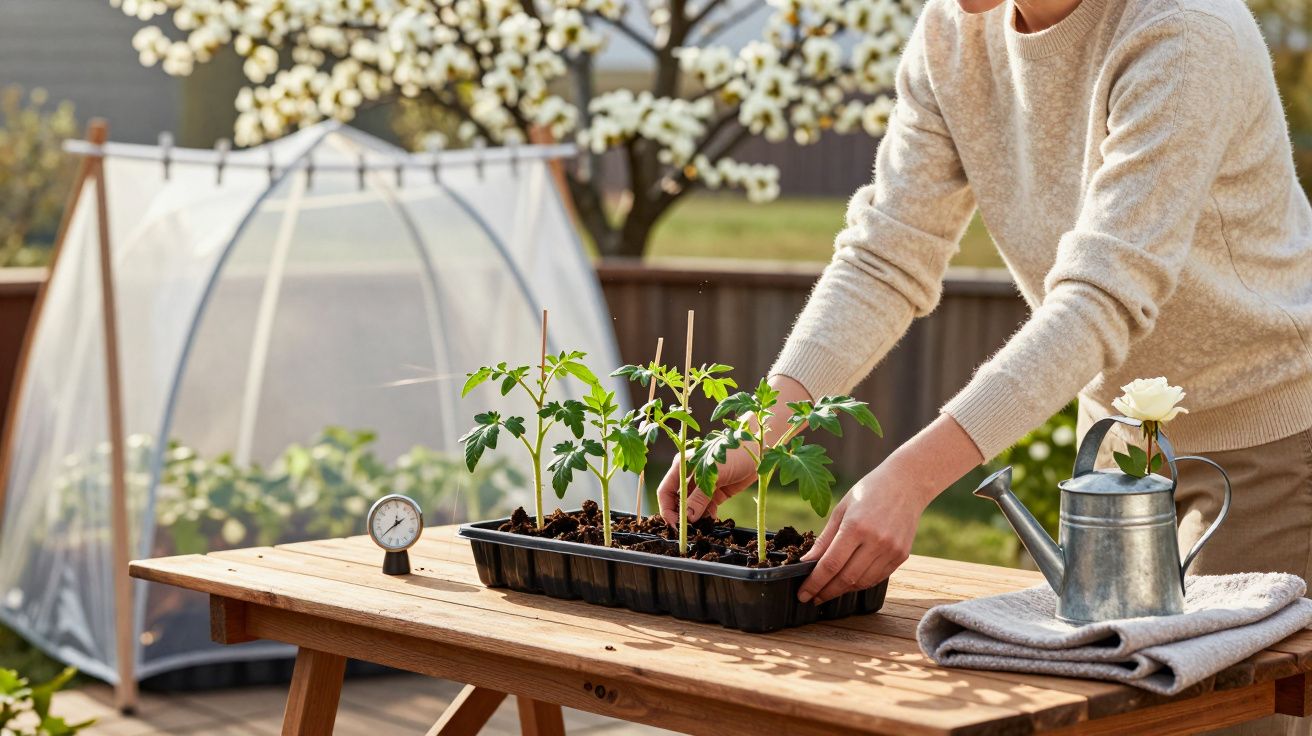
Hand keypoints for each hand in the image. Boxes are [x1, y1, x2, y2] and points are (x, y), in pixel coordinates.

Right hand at [656, 375, 811, 525]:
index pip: (665, 492)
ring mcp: (703, 486)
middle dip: (681, 517)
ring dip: (696, 520)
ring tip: (701, 530)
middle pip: (678, 502)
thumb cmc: (733, 453)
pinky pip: (707, 509)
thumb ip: (699, 497)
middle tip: (687, 533)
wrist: (758, 449)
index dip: (667, 510)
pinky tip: (712, 524)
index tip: (674, 526)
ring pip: (692, 508)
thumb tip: (687, 518)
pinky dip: (707, 517)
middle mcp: (689, 477)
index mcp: (682, 467)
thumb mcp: (714, 475)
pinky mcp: (716, 492)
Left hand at [797, 462, 924, 603]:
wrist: (907, 484)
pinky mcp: (901, 556)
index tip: (803, 594)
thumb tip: (806, 562)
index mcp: (855, 526)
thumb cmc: (869, 491)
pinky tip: (848, 582)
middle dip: (826, 591)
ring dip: (843, 590)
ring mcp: (891, 550)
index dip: (815, 583)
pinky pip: (877, 578)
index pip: (830, 564)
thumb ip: (824, 539)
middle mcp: (875, 541)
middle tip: (812, 597)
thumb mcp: (841, 509)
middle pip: (846, 578)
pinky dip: (860, 584)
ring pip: (862, 582)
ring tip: (828, 591)